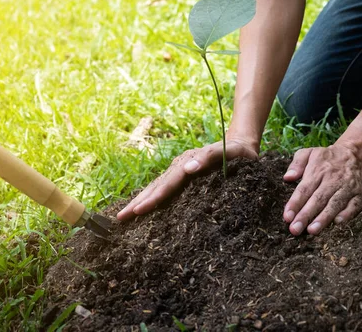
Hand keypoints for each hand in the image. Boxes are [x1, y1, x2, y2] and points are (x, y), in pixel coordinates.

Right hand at [116, 137, 258, 220]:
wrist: (242, 143)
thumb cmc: (240, 152)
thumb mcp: (231, 152)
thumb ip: (211, 156)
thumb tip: (188, 168)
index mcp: (189, 161)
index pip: (168, 183)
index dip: (153, 198)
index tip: (138, 210)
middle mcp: (180, 164)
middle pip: (157, 185)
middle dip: (138, 202)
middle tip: (120, 217)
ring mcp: (180, 168)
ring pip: (157, 185)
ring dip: (140, 200)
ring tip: (124, 215)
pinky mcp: (182, 174)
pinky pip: (163, 186)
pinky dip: (151, 196)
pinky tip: (142, 207)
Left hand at [282, 142, 361, 235]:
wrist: (357, 153)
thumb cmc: (328, 157)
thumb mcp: (309, 152)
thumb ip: (297, 163)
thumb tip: (287, 177)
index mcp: (317, 171)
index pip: (304, 189)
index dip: (295, 204)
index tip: (287, 217)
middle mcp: (333, 179)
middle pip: (317, 199)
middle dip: (305, 215)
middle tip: (295, 229)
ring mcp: (348, 187)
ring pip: (334, 204)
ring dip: (323, 218)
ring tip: (312, 230)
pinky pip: (354, 205)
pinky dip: (347, 214)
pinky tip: (337, 223)